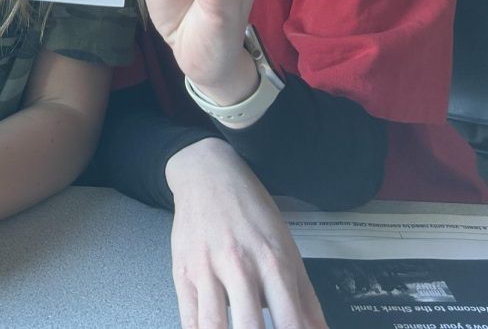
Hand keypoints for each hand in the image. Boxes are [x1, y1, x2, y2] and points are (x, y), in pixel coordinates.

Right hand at [165, 138, 325, 328]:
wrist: (207, 175)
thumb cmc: (250, 211)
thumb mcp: (287, 248)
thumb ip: (305, 299)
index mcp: (274, 262)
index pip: (291, 321)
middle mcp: (240, 266)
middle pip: (250, 326)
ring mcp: (207, 270)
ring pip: (214, 326)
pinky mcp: (182, 273)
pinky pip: (189, 319)